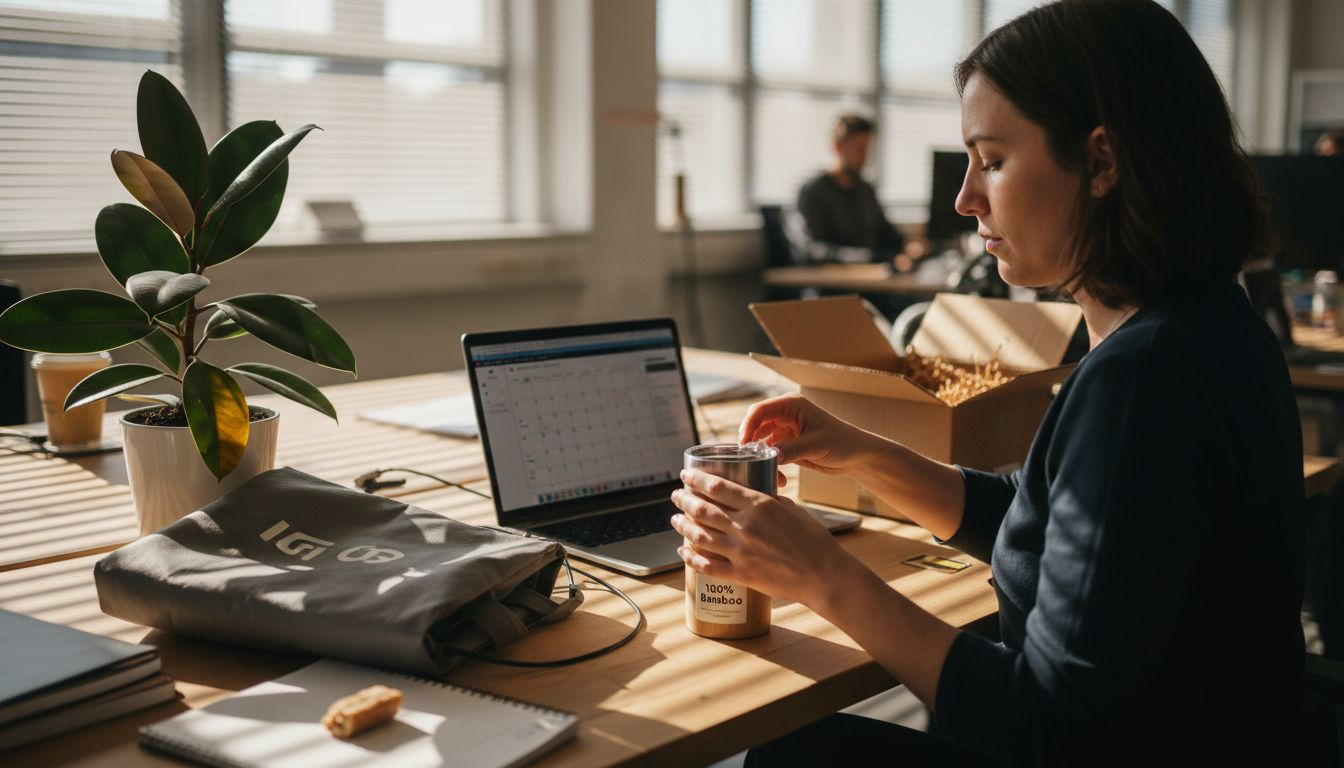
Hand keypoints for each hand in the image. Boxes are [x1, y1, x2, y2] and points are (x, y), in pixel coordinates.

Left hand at [669, 467, 859, 606]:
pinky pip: (707, 565)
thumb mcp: (792, 510)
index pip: (717, 487)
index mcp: (760, 505)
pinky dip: (691, 557)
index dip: (696, 480)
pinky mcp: (741, 574)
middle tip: (676, 495)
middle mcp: (745, 526)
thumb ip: (768, 502)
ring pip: (699, 535)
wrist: (824, 575)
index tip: (685, 476)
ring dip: (682, 525)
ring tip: (674, 519)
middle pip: (702, 509)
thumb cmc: (814, 541)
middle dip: (684, 499)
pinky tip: (683, 550)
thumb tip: (751, 497)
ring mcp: (740, 552)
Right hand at [738, 393, 871, 487]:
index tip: (744, 445)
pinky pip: (769, 454)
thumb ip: (790, 450)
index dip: (748, 426)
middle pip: (755, 425)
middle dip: (750, 443)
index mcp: (791, 405)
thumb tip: (768, 457)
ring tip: (763, 471)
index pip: (760, 410)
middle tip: (748, 461)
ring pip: (760, 441)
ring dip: (760, 456)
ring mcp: (784, 430)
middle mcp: (784, 415)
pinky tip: (779, 478)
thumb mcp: (814, 445)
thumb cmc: (840, 442)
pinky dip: (770, 465)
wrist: (856, 456)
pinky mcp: (786, 445)